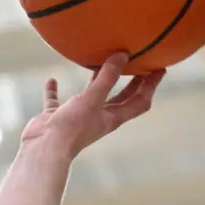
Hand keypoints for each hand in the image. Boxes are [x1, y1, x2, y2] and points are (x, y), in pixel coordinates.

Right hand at [19, 55, 164, 159]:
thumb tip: (122, 55)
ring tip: (101, 63)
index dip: (151, 85)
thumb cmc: (72, 128)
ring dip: (97, 81)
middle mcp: (98, 117)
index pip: (140, 101)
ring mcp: (78, 117)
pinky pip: (57, 101)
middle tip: (139, 61)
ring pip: (91, 96)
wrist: (44, 149)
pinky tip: (52, 80)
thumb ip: (107, 77)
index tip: (160, 67)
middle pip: (121, 97)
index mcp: (113, 117)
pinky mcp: (57, 117)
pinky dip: (55, 91)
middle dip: (132, 81)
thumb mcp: (92, 99)